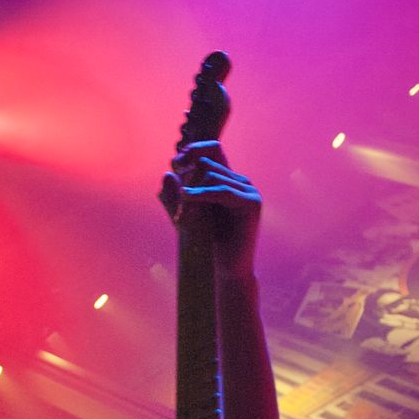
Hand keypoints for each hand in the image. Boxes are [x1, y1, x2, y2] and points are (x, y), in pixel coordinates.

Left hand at [160, 141, 261, 278]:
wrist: (229, 268)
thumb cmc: (209, 243)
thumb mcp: (187, 215)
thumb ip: (176, 197)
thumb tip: (166, 173)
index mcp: (229, 180)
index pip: (212, 151)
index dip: (193, 151)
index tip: (174, 162)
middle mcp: (241, 182)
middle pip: (207, 165)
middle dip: (188, 180)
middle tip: (176, 202)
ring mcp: (249, 191)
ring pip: (212, 176)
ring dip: (192, 191)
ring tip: (181, 212)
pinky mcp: (252, 203)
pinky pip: (223, 190)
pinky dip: (202, 194)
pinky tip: (186, 197)